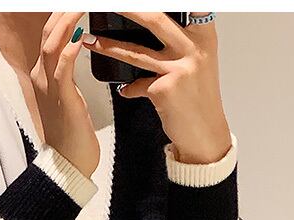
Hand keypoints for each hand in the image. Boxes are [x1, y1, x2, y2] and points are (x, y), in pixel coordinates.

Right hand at [31, 12, 99, 177]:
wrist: (68, 161)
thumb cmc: (72, 131)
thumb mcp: (66, 95)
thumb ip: (66, 71)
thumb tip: (77, 46)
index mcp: (42, 74)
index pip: (49, 34)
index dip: (61, 13)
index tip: (76, 3)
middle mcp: (41, 76)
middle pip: (48, 32)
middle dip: (64, 10)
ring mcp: (48, 86)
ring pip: (53, 44)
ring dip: (68, 20)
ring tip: (82, 4)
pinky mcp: (61, 97)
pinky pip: (63, 67)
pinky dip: (71, 48)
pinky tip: (81, 34)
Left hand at [83, 12, 231, 163]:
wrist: (204, 132)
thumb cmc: (199, 98)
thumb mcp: (198, 61)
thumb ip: (180, 42)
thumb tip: (153, 24)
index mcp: (203, 35)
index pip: (184, 7)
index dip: (160, 2)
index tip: (135, 1)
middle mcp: (194, 48)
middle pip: (154, 19)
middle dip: (127, 9)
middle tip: (107, 5)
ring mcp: (179, 68)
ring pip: (136, 52)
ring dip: (108, 45)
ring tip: (89, 40)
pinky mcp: (165, 89)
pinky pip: (135, 85)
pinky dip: (128, 89)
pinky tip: (126, 90)